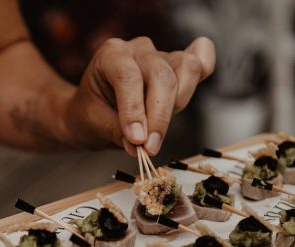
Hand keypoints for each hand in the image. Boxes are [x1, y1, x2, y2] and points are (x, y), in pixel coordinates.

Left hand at [65, 36, 214, 155]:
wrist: (93, 110)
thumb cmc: (91, 113)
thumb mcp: (92, 124)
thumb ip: (115, 131)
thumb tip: (138, 144)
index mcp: (111, 55)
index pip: (128, 76)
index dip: (134, 110)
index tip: (137, 140)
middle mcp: (138, 50)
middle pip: (161, 75)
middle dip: (159, 116)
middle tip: (150, 147)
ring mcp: (160, 56)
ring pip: (185, 70)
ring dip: (177, 106)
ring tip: (158, 132)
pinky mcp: (177, 68)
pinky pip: (198, 63)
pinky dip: (203, 70)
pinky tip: (201, 74)